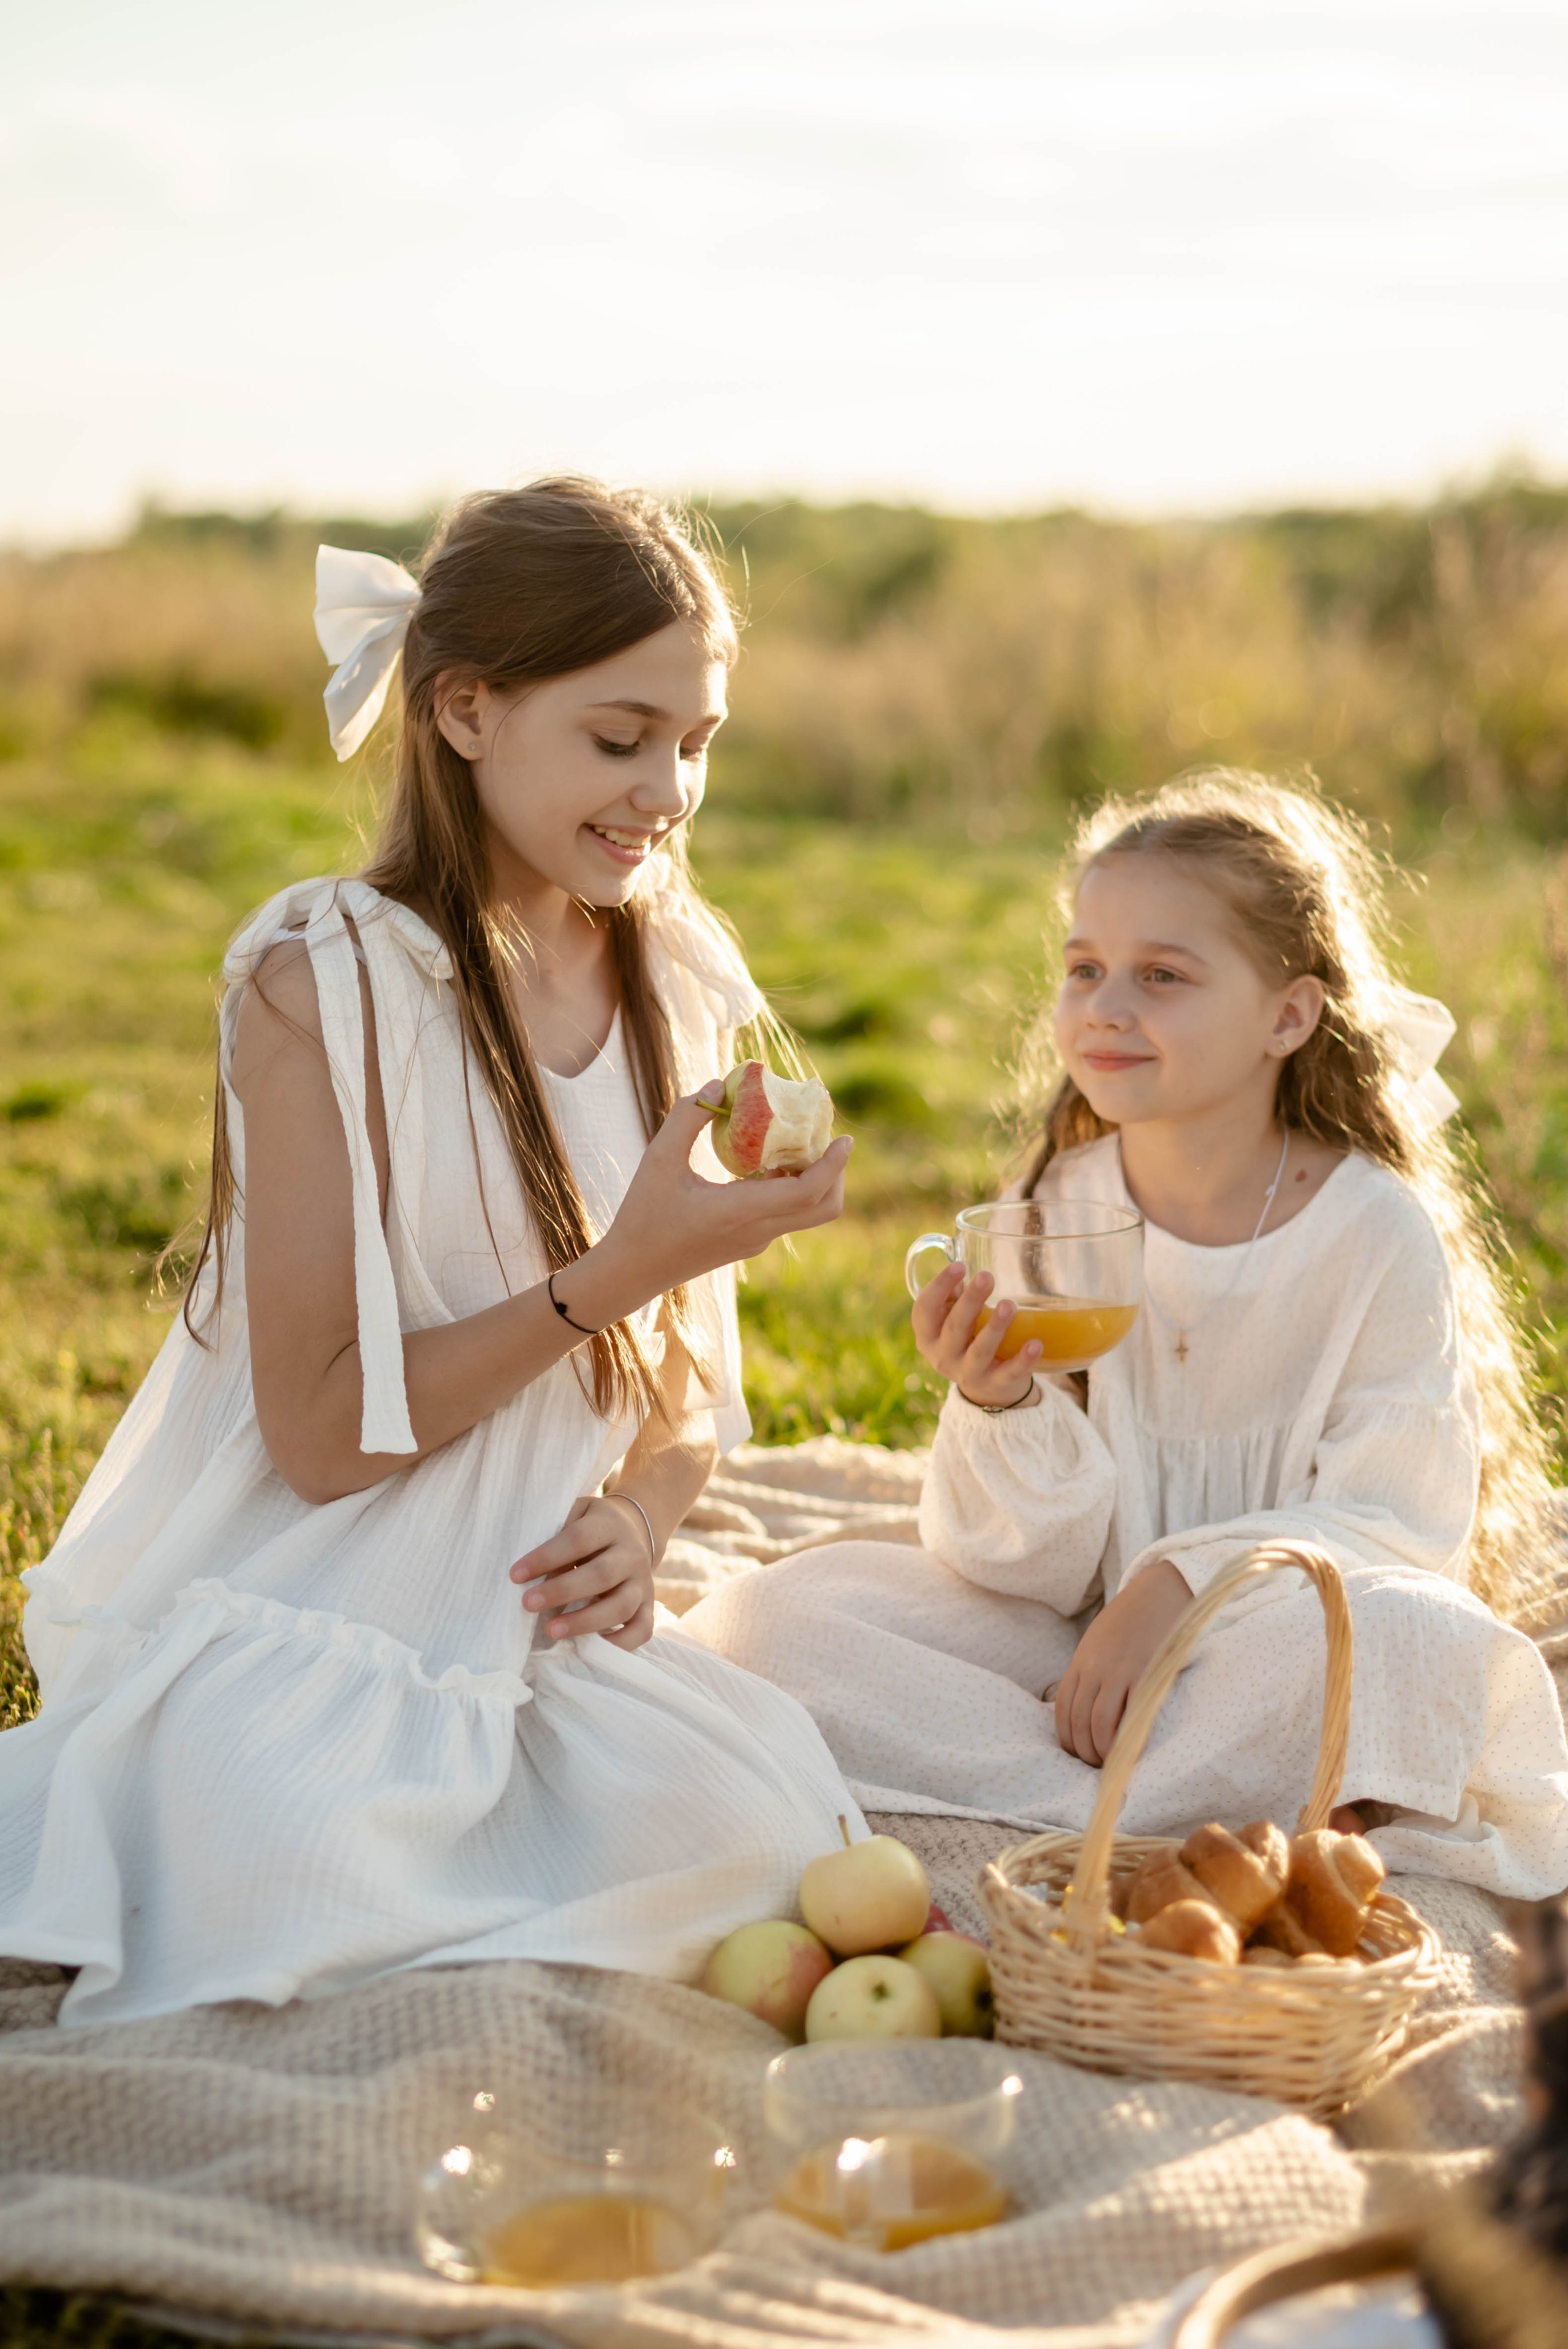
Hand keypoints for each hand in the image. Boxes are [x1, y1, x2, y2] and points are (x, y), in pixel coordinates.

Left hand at [510, 1494, 656, 1649]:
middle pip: (601, 1574)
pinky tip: (592, 1646)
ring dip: (584, 1621)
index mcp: (609, 1525)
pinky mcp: (648, 1605)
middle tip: (528, 1604)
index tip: (515, 1575)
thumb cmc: (589, 1527)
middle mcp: (631, 1553)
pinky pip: (642, 1629)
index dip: (546, 1557)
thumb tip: (525, 1573)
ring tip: (550, 1630)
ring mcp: (643, 1581)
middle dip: (562, 1592)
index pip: (578, 1539)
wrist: (633, 1530)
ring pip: (621, 1606)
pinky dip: (621, 1642)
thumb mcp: (574, 1515)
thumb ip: (554, 1535)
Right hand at [557, 1090, 851, 1329]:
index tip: (846, 1138)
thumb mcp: (658, 1159)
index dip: (834, 1165)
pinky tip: (767, 1162)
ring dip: (813, 1179)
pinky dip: (791, 1187)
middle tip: (826, 1137)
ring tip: (795, 1143)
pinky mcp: (749, 1243)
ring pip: (807, 1213)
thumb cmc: (643, 1215)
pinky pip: (785, 1214)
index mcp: (741, 1212)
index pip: (807, 1192)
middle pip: (823, 1207)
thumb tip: (719, 1084)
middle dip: (835, 1172)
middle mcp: (758, 1231)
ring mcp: (756, 1241)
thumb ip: (688, 1117)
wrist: (633, 1270)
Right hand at [911, 1262, 1040, 1408]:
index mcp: (928, 1336)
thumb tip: (962, 1256)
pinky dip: (1023, 1360)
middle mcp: (942, 1357)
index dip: (938, 1286)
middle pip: (954, 1328)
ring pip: (980, 1351)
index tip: (958, 1265)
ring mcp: (968, 1374)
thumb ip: (955, 1295)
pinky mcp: (995, 1385)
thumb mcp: (952, 1320)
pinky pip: (1009, 1373)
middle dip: (970, 1301)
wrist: (985, 1389)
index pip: (924, 1309)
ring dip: (995, 1327)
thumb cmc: (967, 1339)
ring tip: (1009, 1305)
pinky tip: (1036, 1343)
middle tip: (987, 1276)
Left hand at [1053, 1560, 1191, 1765]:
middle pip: (1078, 1723)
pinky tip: (1132, 1750)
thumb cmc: (1130, 1622)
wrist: (1158, 1591)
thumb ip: (1089, 1673)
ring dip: (1103, 1752)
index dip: (1068, 1740)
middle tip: (1098, 1766)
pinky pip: (1131, 1715)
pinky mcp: (1145, 1674)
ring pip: (1099, 1725)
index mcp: (1080, 1663)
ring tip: (1113, 1763)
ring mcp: (1118, 1672)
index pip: (1061, 1712)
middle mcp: (1094, 1669)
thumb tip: (1083, 1710)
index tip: (1079, 1754)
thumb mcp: (1098, 1644)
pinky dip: (1127, 1739)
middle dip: (1085, 1752)